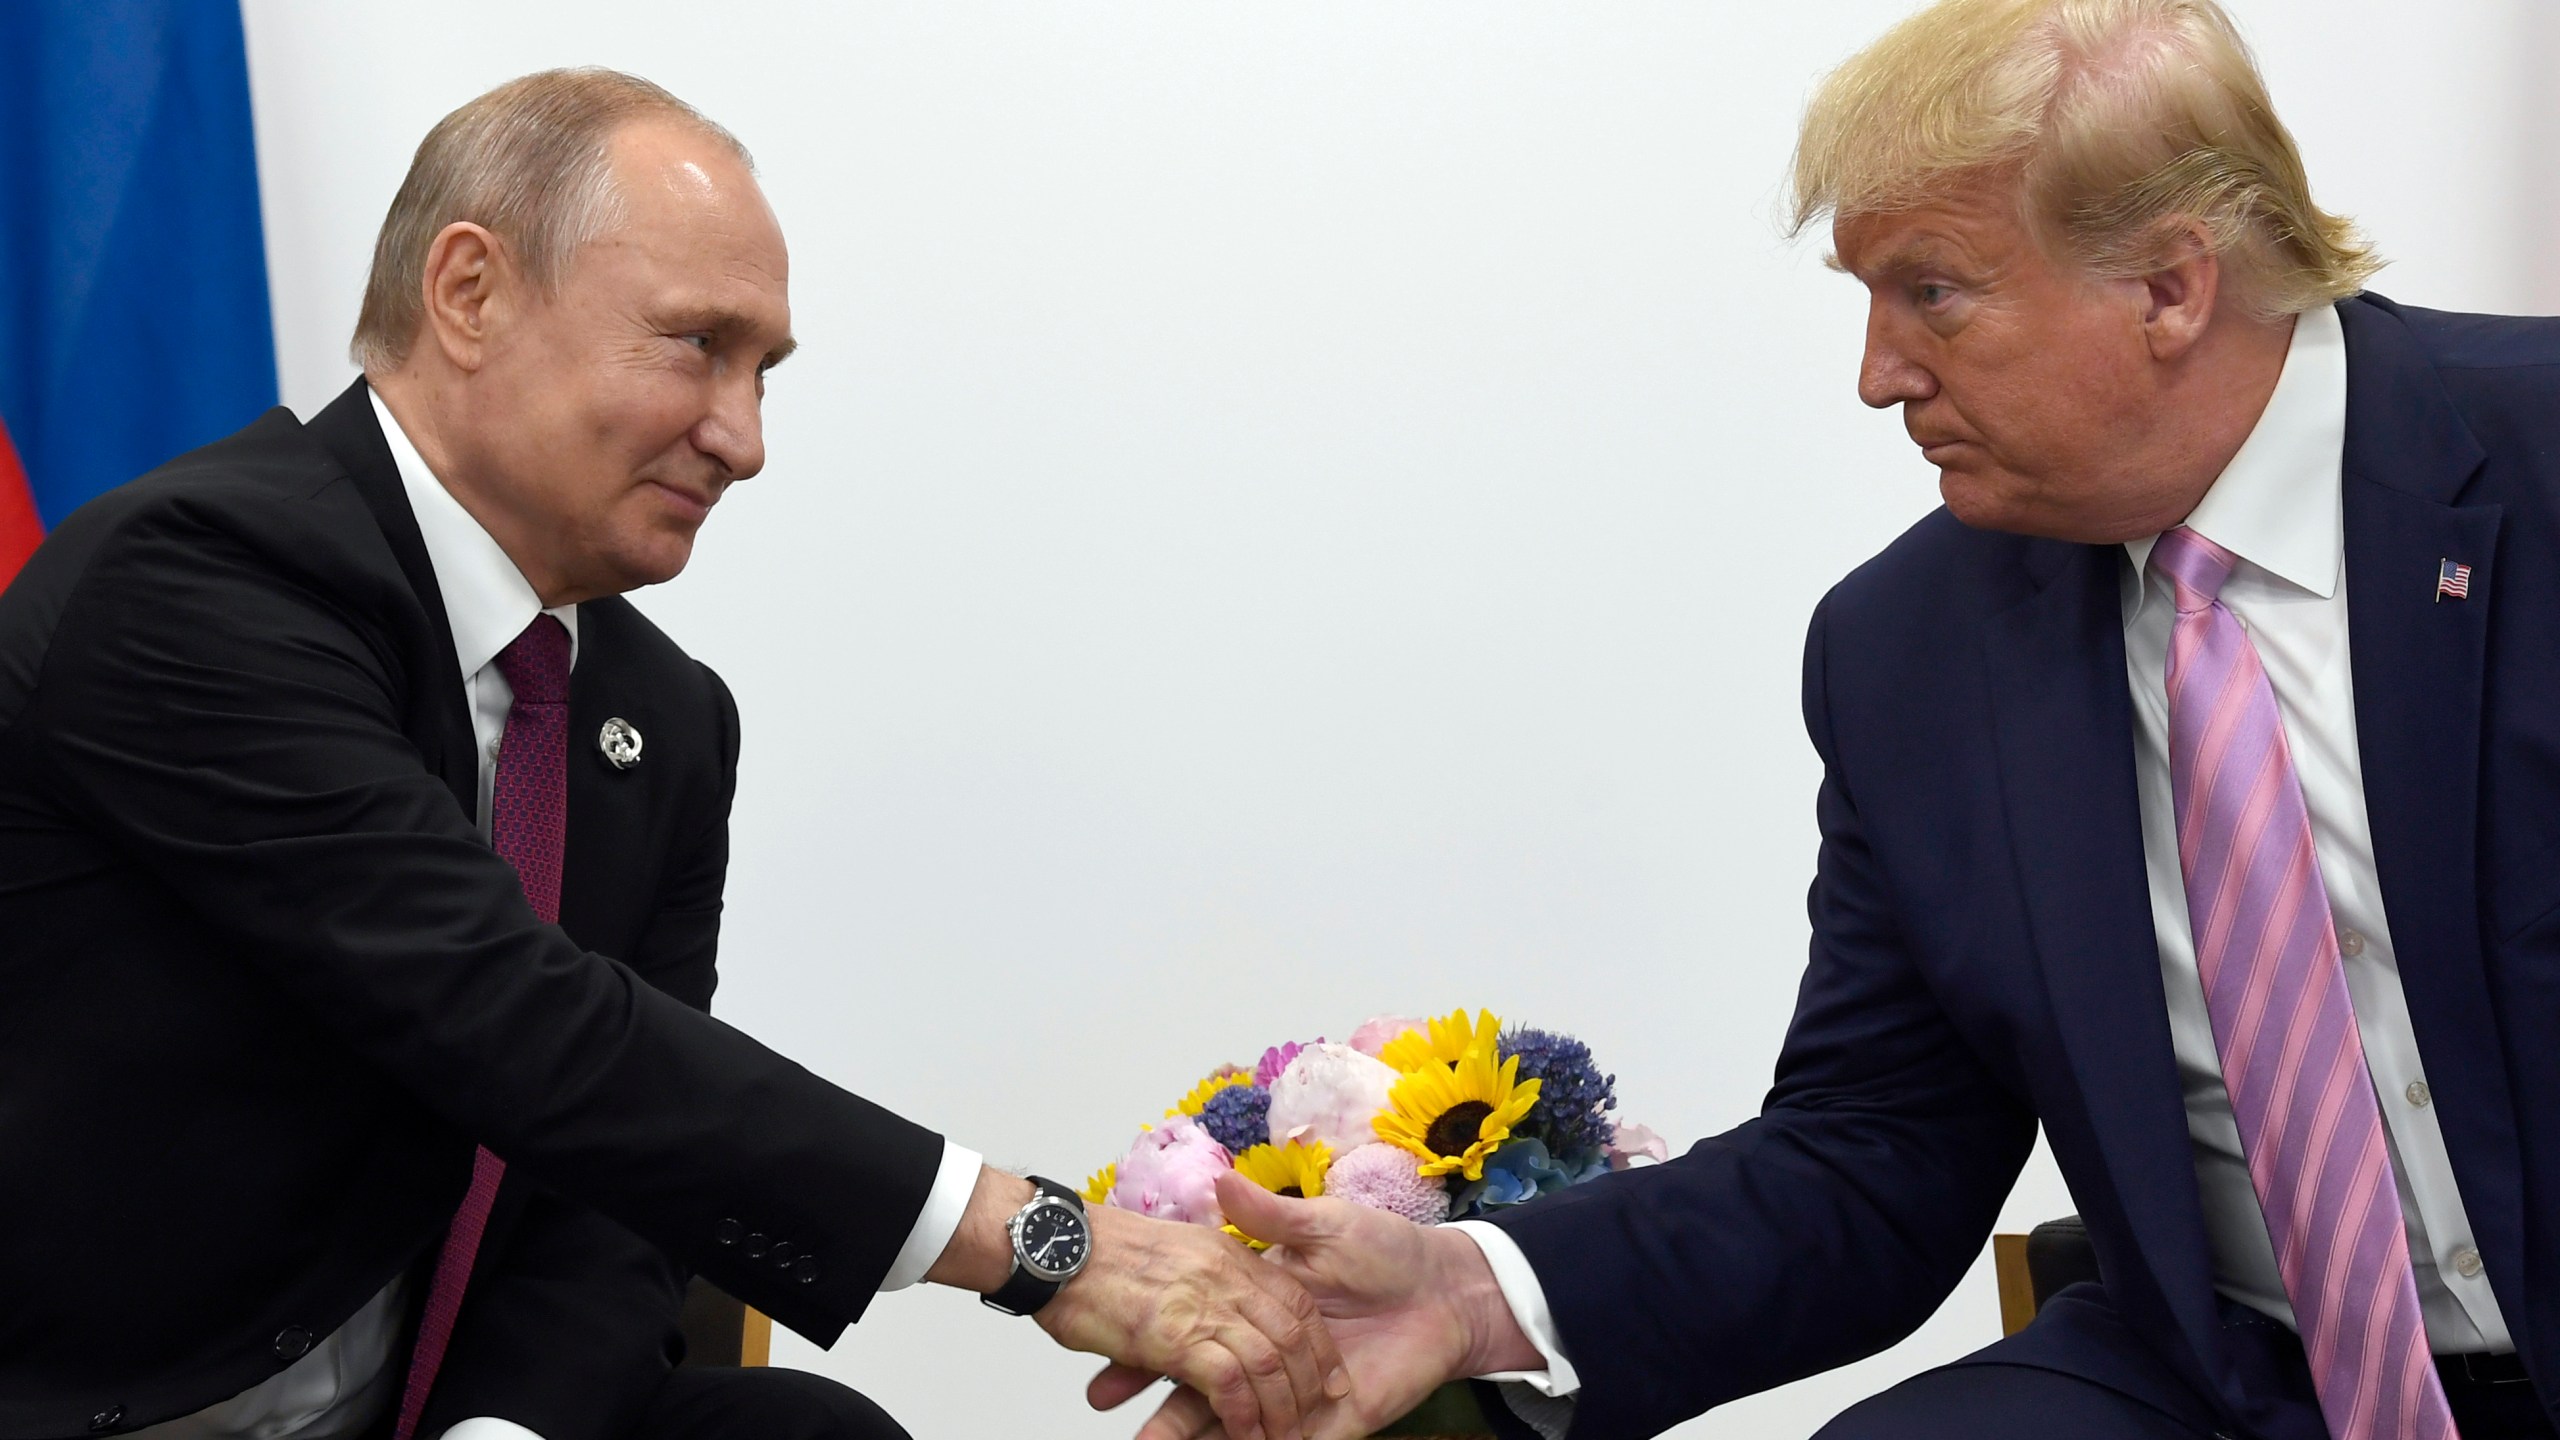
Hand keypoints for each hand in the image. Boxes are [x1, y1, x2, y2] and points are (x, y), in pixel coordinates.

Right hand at [928, 1168, 1351, 1439]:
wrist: (1048, 1237)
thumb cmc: (1095, 1241)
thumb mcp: (1172, 1236)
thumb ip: (1205, 1249)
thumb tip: (1235, 1277)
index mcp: (1226, 1253)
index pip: (1291, 1299)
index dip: (1312, 1339)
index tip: (1325, 1370)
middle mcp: (1225, 1276)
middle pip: (1290, 1334)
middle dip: (1307, 1380)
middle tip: (1312, 1411)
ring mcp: (1203, 1305)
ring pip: (1268, 1362)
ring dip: (1279, 1407)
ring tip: (1279, 1434)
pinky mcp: (1177, 1337)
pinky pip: (1229, 1381)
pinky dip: (1242, 1413)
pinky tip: (1245, 1433)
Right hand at [1091, 1170, 1542, 1439]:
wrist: (1448, 1291)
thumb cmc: (1387, 1251)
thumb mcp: (1321, 1225)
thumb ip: (1269, 1215)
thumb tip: (1219, 1181)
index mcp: (1258, 1308)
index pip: (1193, 1331)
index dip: (1150, 1344)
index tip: (1106, 1350)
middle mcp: (1267, 1354)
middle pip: (1200, 1385)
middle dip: (1155, 1398)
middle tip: (1102, 1402)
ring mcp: (1295, 1395)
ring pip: (1231, 1421)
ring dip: (1189, 1431)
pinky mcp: (1330, 1424)